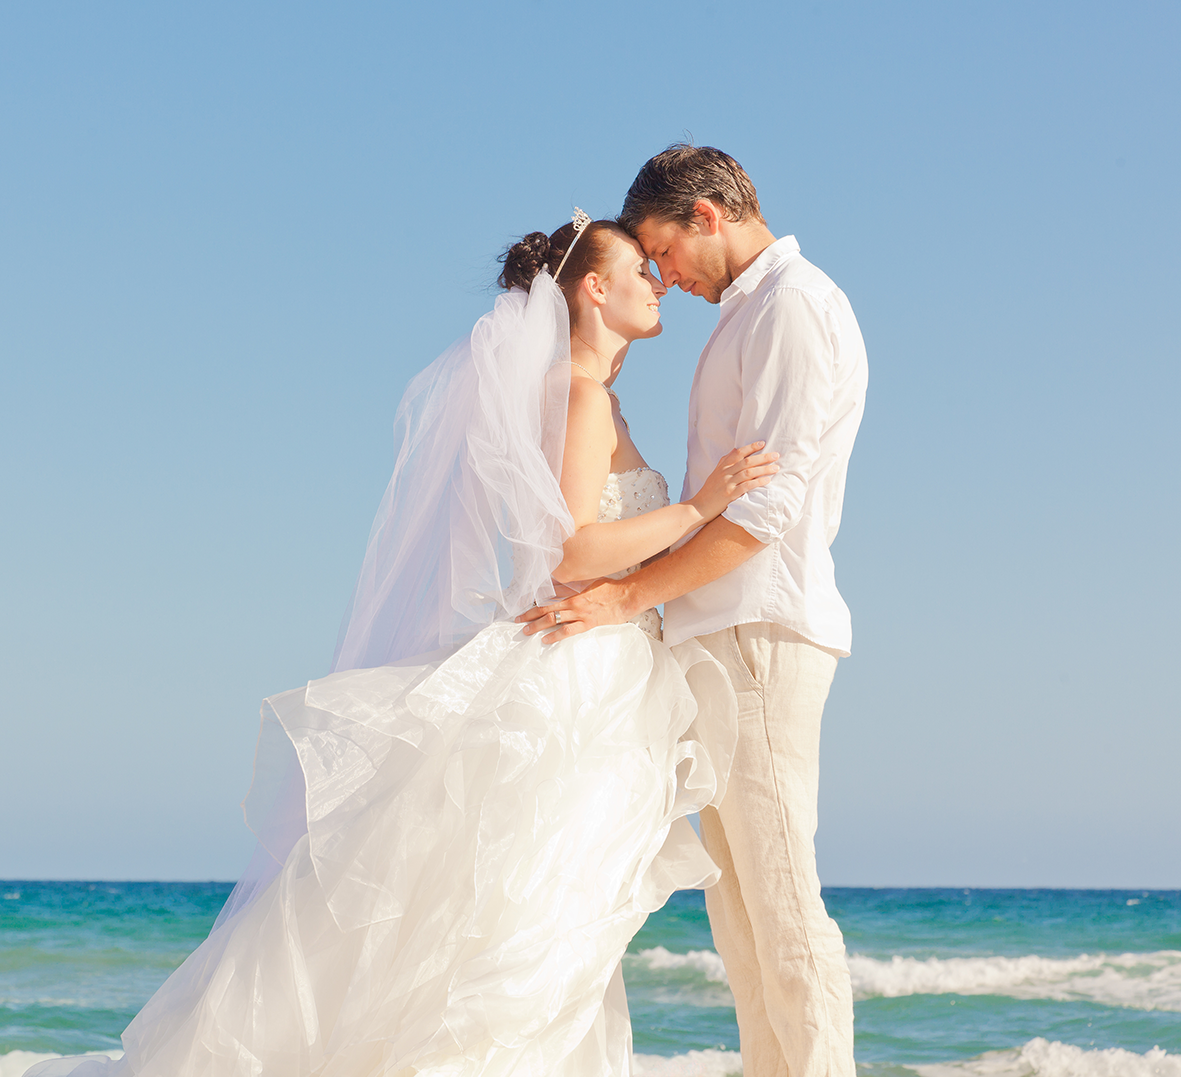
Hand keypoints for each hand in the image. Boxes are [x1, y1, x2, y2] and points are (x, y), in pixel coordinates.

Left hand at [516, 577, 635, 643]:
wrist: (626, 596)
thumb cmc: (609, 588)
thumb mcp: (588, 582)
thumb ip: (572, 585)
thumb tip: (555, 586)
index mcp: (572, 593)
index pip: (547, 600)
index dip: (532, 607)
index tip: (521, 611)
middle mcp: (573, 603)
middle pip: (546, 610)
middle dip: (530, 617)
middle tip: (518, 622)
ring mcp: (580, 614)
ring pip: (553, 620)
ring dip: (538, 626)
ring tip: (527, 631)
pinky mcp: (589, 623)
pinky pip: (569, 631)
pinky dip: (556, 635)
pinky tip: (546, 640)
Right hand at [687, 441, 779, 521]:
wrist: (698, 508)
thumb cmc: (709, 492)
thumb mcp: (715, 474)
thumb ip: (725, 462)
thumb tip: (735, 450)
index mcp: (722, 467)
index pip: (738, 453)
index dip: (751, 447)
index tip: (762, 443)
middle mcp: (725, 473)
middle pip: (746, 461)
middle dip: (763, 457)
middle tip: (776, 455)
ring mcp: (727, 484)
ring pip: (748, 473)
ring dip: (763, 469)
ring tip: (776, 468)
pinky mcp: (729, 495)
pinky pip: (746, 487)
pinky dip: (757, 482)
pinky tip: (767, 481)